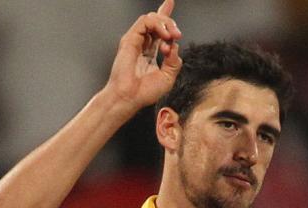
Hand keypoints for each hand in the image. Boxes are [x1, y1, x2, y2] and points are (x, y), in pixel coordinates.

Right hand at [104, 0, 182, 114]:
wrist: (129, 98)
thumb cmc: (143, 93)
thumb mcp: (167, 77)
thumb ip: (174, 62)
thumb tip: (175, 46)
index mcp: (151, 52)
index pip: (159, 30)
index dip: (165, 16)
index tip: (170, 2)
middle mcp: (143, 44)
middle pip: (157, 21)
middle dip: (171, 24)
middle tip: (177, 35)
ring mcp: (136, 41)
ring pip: (151, 18)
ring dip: (166, 24)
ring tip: (171, 36)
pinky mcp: (130, 39)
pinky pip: (144, 22)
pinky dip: (157, 25)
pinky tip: (164, 37)